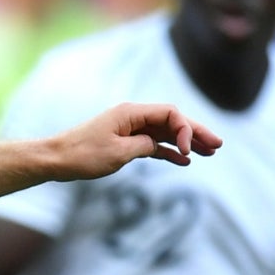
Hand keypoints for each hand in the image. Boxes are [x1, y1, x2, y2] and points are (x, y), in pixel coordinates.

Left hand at [47, 104, 223, 177]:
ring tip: (209, 153)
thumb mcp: (117, 152)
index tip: (189, 150)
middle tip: (219, 145)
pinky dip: (168, 152)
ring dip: (186, 143)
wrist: (55, 161)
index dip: (186, 129)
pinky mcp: (125, 143)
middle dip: (196, 133)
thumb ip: (143, 145)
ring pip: (165, 133)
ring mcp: (130, 129)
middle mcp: (133, 117)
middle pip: (173, 121)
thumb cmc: (82, 155)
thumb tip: (158, 144)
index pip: (170, 113)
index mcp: (132, 113)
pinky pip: (153, 145)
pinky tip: (185, 161)